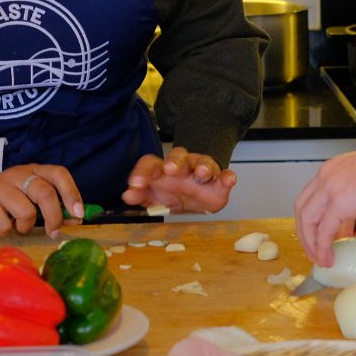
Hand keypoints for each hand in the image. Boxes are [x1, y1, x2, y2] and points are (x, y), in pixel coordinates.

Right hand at [0, 162, 83, 236]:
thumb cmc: (5, 200)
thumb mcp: (28, 197)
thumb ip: (50, 206)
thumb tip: (75, 221)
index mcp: (33, 171)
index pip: (58, 174)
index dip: (71, 193)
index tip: (78, 214)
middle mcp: (18, 174)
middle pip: (45, 192)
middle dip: (54, 217)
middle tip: (53, 232)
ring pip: (26, 211)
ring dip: (25, 227)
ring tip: (17, 226)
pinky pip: (4, 224)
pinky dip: (6, 231)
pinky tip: (0, 226)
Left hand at [121, 147, 236, 214]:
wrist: (197, 199)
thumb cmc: (173, 194)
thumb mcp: (155, 198)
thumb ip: (141, 195)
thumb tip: (127, 196)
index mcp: (163, 169)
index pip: (151, 163)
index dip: (142, 171)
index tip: (135, 184)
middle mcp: (183, 166)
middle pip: (178, 156)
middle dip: (175, 161)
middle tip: (170, 169)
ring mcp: (202, 172)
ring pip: (203, 162)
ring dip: (203, 167)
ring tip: (201, 174)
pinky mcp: (219, 182)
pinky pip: (225, 176)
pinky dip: (227, 177)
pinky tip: (228, 179)